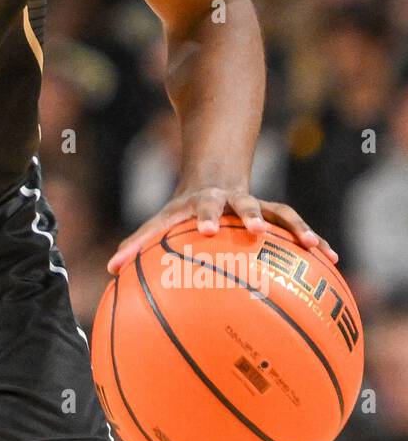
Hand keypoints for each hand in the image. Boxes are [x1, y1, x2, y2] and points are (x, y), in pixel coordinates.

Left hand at [107, 187, 337, 274]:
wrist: (213, 170)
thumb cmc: (183, 210)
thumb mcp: (161, 222)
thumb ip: (137, 244)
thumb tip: (108, 271)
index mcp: (192, 206)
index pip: (184, 214)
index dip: (190, 223)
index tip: (203, 234)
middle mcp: (222, 201)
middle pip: (230, 203)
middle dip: (242, 213)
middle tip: (249, 227)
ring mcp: (250, 203)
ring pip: (271, 209)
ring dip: (289, 225)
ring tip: (311, 243)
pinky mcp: (271, 211)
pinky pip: (293, 225)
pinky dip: (312, 239)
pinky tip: (333, 260)